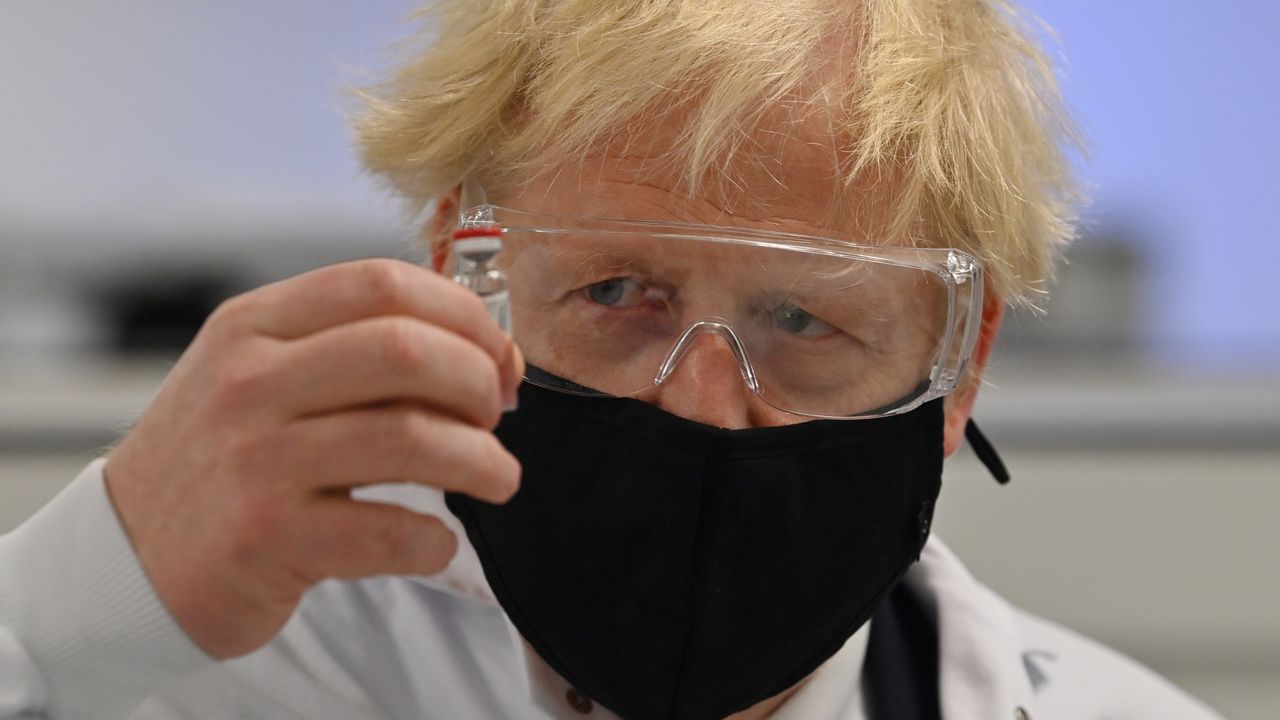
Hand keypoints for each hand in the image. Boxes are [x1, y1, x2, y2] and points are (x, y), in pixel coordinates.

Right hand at [104, 258, 521, 658]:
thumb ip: (352, 350)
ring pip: (409, 438)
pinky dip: (434, 540)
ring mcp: (254, 460)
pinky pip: (387, 530)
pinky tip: (436, 542)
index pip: (381, 283)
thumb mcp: (260, 375)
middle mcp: (249, 382)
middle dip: (478, 381)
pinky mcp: (265, 539)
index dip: (464, 315)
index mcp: (254, 326)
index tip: (496, 358)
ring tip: (498, 478)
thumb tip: (485, 352)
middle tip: (494, 417)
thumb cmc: (219, 461)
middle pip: (405, 350)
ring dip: (481, 461)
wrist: (125, 559)